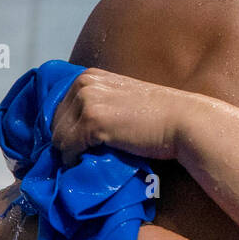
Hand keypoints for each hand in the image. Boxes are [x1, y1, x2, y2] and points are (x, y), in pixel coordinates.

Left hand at [51, 69, 185, 164]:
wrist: (183, 121)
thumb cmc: (157, 116)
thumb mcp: (120, 100)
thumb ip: (98, 105)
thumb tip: (73, 131)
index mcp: (89, 76)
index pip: (58, 108)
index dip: (66, 129)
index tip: (77, 146)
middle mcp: (84, 83)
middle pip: (55, 123)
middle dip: (67, 142)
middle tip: (83, 157)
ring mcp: (87, 101)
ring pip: (58, 137)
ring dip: (71, 153)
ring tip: (90, 161)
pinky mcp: (93, 122)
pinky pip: (68, 148)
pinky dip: (75, 160)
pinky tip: (92, 162)